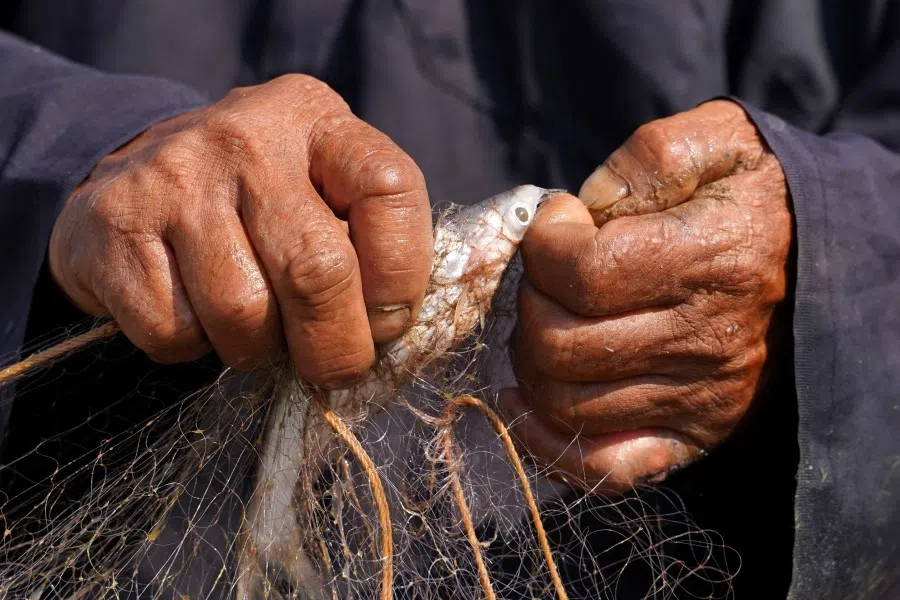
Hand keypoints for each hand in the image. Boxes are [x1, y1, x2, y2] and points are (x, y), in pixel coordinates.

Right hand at [49, 74, 432, 386]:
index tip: (387, 319)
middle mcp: (246, 138)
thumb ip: (368, 240)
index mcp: (316, 119)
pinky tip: (194, 311)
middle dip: (337, 348)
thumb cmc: (255, 201)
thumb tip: (393, 330)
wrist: (130, 173)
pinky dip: (194, 347)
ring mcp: (174, 178)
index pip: (390, 192)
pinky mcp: (114, 225)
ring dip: (260, 350)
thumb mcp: (320, 188)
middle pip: (318, 271)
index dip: (401, 276)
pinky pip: (175, 333)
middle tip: (334, 367)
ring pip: (244, 315)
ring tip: (255, 327)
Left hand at [500, 100, 792, 491]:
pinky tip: (524, 403)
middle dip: (529, 301)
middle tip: (548, 277)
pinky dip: (549, 444)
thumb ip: (649, 160)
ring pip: (565, 403)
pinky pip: (604, 468)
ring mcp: (697, 397)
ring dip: (529, 360)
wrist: (817, 260)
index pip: (583, 274)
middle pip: (560, 345)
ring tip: (546, 322)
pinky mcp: (691, 434)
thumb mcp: (717, 143)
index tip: (559, 222)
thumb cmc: (752, 198)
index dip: (544, 244)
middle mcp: (703, 340)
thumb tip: (587, 205)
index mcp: (708, 261)